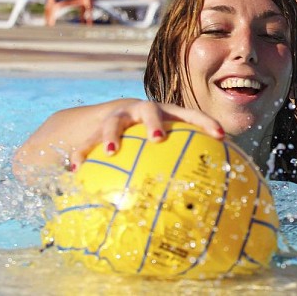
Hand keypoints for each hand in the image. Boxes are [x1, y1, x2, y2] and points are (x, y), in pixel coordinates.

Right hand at [69, 101, 223, 168]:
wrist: (119, 113)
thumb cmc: (155, 135)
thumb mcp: (171, 140)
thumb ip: (188, 155)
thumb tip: (217, 186)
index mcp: (167, 113)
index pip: (190, 115)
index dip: (206, 122)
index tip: (221, 135)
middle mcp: (142, 110)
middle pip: (150, 110)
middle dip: (154, 123)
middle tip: (158, 138)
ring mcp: (118, 117)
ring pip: (113, 123)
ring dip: (112, 136)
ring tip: (112, 151)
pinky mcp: (95, 128)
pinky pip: (85, 141)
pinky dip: (80, 153)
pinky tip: (74, 169)